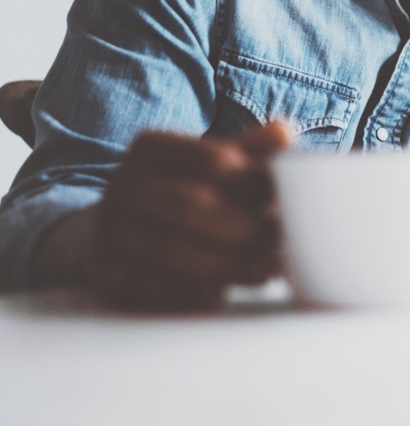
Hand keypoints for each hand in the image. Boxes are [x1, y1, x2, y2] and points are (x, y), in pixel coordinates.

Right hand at [82, 122, 291, 309]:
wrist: (110, 233)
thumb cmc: (178, 192)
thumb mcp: (207, 166)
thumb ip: (247, 151)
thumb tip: (285, 133)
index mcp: (151, 148)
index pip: (216, 160)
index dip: (258, 183)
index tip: (284, 202)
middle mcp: (123, 185)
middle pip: (194, 206)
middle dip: (248, 228)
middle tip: (282, 242)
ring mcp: (111, 231)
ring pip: (175, 251)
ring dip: (230, 264)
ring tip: (267, 269)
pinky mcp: (109, 275)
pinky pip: (157, 287)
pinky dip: (198, 292)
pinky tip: (228, 290)